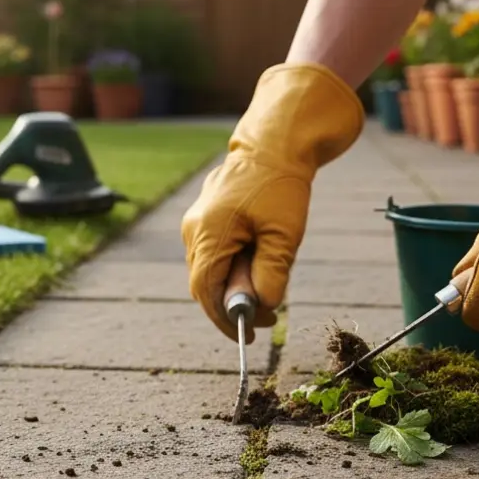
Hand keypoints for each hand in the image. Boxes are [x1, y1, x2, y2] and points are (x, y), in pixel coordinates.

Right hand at [181, 63, 364, 342]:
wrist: (274, 143)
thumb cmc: (281, 185)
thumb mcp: (285, 234)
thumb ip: (272, 274)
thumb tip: (264, 306)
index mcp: (208, 234)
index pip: (206, 293)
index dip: (226, 320)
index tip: (250, 335)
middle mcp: (193, 230)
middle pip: (204, 285)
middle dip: (234, 305)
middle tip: (268, 314)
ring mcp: (195, 223)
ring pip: (209, 271)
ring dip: (235, 285)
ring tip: (269, 284)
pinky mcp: (204, 219)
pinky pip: (213, 254)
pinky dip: (232, 267)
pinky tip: (257, 262)